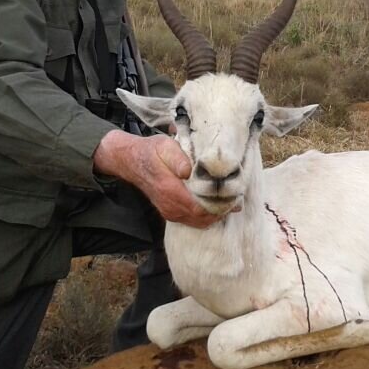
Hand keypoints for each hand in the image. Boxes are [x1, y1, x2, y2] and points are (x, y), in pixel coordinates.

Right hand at [93, 131, 222, 228]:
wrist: (132, 161)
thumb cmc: (152, 151)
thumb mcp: (164, 146)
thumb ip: (177, 157)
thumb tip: (188, 170)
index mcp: (170, 190)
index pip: (200, 208)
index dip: (219, 206)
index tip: (234, 197)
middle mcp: (170, 206)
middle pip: (202, 218)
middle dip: (221, 211)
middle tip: (236, 201)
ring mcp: (169, 212)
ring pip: (197, 222)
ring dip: (214, 215)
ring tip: (229, 204)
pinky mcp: (170, 213)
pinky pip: (191, 220)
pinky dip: (205, 216)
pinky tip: (216, 206)